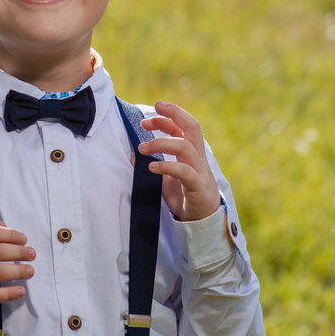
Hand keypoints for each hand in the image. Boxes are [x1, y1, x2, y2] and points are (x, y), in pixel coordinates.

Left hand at [138, 101, 221, 222]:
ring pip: (185, 146)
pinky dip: (167, 166)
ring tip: (142, 148)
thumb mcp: (166, 178)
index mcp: (193, 152)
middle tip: (148, 118)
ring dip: (160, 143)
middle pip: (192, 127)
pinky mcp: (199, 186)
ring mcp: (200, 170)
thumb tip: (132, 155)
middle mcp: (198, 157)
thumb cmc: (185, 195)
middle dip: (173, 115)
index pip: (183, 126)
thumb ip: (154, 164)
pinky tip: (152, 167)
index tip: (148, 116)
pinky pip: (184, 171)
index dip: (168, 117)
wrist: (202, 220)